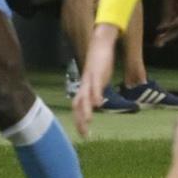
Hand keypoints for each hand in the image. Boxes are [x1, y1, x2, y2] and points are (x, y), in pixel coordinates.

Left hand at [69, 23, 119, 138]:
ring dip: (85, 110)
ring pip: (84, 96)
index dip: (78, 120)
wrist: (100, 42)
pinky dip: (95, 94)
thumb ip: (96, 90)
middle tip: (84, 134)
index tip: (83, 134)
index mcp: (84, 87)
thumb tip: (97, 102)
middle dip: (80, 120)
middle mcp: (84, 84)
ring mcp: (90, 78)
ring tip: (88, 122)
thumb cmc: (100, 62)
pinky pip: (95, 85)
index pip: (77, 106)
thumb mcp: (98, 79)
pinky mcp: (97, 71)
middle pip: (78, 105)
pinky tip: (98, 103)